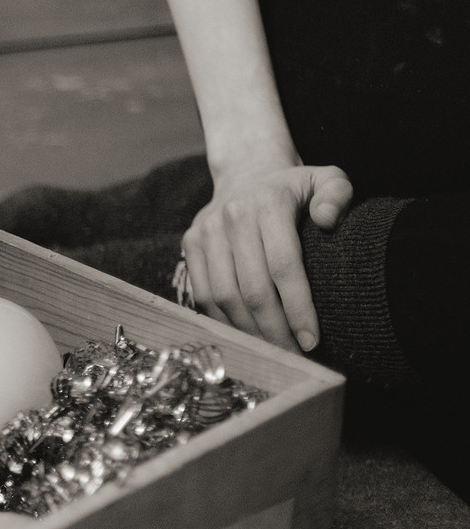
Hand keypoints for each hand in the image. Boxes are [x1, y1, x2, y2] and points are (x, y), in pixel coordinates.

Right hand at [183, 163, 351, 350]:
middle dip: (274, 329)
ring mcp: (205, 232)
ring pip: (224, 296)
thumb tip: (327, 219)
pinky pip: (202, 294)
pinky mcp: (190, 245)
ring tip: (272, 350)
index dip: (298, 309)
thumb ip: (337, 194)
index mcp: (268, 202)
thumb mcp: (326, 178)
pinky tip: (245, 335)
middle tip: (295, 355)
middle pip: (252, 288)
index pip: (283, 266)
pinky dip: (223, 320)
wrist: (246, 173)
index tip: (313, 340)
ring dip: (248, 330)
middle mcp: (231, 217)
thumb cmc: (294, 187)